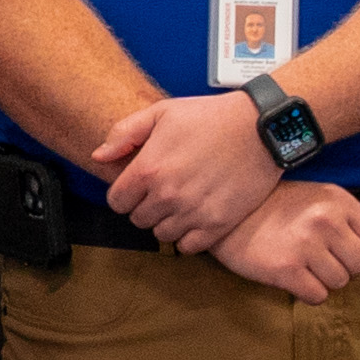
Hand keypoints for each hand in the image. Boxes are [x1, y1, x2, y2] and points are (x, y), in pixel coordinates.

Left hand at [93, 90, 285, 258]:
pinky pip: (188, 247)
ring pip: (162, 235)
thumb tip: (99, 157)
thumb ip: (125, 133)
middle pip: (138, 220)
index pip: (117, 202)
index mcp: (149, 169)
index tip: (139, 187)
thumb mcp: (162, 112)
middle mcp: (167, 196)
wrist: (260, 127)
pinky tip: (195, 219)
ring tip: (181, 204)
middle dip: (146, 207)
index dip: (126, 194)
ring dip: (167, 222)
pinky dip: (188, 237)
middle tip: (164, 192)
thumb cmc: (211, 116)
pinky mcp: (218, 224)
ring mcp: (193, 212)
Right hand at [208, 181, 359, 302]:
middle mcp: (326, 221)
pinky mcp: (286, 270)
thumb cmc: (280, 206)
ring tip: (305, 265)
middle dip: (346, 267)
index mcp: (339, 202)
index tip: (343, 247)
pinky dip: (309, 292)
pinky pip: (318, 296)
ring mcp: (306, 246)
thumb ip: (358, 220)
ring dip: (325, 280)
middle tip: (322, 259)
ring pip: (340, 283)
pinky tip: (294, 277)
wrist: (230, 215)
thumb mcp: (322, 200)